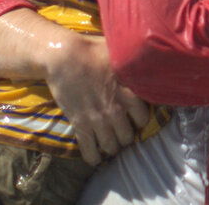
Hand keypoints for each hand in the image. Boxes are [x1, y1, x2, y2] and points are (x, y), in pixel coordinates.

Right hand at [43, 34, 149, 165]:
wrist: (63, 56)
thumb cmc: (91, 50)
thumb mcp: (119, 55)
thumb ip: (132, 64)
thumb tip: (146, 60)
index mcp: (129, 92)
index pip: (143, 118)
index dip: (140, 120)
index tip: (135, 120)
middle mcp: (116, 109)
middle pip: (128, 136)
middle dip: (125, 136)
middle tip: (121, 132)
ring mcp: (98, 119)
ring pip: (111, 146)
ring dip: (111, 147)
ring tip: (110, 144)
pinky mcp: (80, 124)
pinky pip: (89, 150)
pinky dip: (93, 157)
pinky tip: (94, 158)